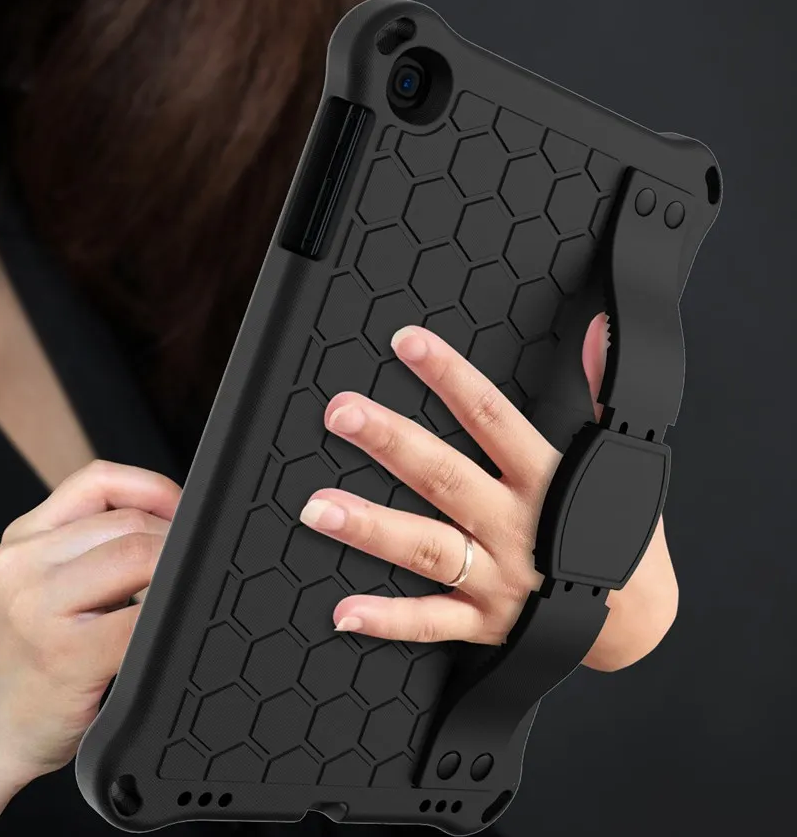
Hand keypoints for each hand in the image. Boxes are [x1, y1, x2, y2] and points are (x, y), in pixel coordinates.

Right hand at [0, 460, 180, 787]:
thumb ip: (96, 540)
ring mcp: (37, 609)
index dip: (155, 489)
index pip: (98, 480)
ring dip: (173, 574)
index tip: (186, 514)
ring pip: (136, 557)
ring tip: (176, 597)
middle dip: (174, 540)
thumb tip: (181, 515)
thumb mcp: (50, 580)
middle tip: (194, 568)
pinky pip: (141, 618)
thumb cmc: (41, 652)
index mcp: (21, 537)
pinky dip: (168, 618)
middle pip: (127, 522)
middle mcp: (20, 564)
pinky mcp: (64, 655)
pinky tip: (167, 630)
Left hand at [299, 317, 678, 671]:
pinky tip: (345, 612)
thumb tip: (597, 333)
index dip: (450, 377)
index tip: (408, 343)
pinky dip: (389, 620)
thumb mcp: (616, 461)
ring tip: (318, 507)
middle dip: (391, 442)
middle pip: (445, 477)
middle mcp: (517, 527)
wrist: (638, 623)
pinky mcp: (485, 623)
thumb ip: (596, 392)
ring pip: (428, 548)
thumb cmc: (619, 536)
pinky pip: (431, 622)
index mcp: (545, 480)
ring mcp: (498, 579)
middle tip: (342, 413)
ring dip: (372, 527)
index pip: (491, 417)